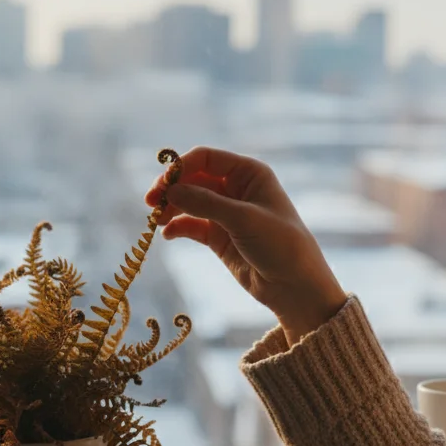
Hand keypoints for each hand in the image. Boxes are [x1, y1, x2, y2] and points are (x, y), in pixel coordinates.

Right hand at [145, 146, 346, 344]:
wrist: (295, 287)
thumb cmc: (280, 245)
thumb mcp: (243, 220)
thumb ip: (205, 203)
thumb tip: (169, 191)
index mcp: (249, 173)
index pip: (206, 158)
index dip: (181, 167)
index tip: (162, 185)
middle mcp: (236, 188)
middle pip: (193, 179)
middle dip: (171, 189)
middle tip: (150, 204)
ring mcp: (226, 213)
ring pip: (189, 202)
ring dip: (171, 208)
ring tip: (156, 221)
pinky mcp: (219, 237)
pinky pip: (191, 225)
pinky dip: (178, 227)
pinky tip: (168, 235)